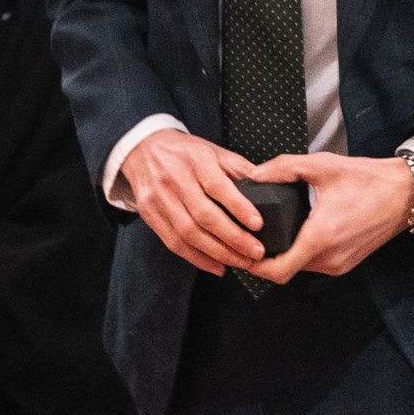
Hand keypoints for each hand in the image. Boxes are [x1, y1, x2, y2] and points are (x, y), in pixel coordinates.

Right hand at [120, 129, 263, 274]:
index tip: (258, 224)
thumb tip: (269, 189)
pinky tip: (217, 265)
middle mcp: (174, 179)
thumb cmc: (186, 152)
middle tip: (255, 252)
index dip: (238, 207)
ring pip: (188, 233)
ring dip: (217, 253)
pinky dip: (197, 258)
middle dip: (232, 238)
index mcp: (195, 159)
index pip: (217, 186)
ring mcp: (158, 198)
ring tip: (241, 262)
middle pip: (204, 215)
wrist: (144, 149)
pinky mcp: (149, 214)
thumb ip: (239, 170)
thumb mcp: (215, 151)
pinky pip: (174, 242)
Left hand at [247, 153, 413, 284]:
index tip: (241, 250)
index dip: (254, 266)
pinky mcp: (346, 263)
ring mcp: (340, 265)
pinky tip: (295, 234)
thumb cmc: (368, 180)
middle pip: (285, 270)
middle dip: (265, 257)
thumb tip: (255, 174)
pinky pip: (315, 265)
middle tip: (249, 236)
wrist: (406, 193)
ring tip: (270, 233)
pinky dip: (301, 254)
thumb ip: (284, 167)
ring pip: (300, 268)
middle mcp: (330, 259)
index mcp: (321, 238)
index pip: (278, 271)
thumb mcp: (322, 165)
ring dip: (284, 255)